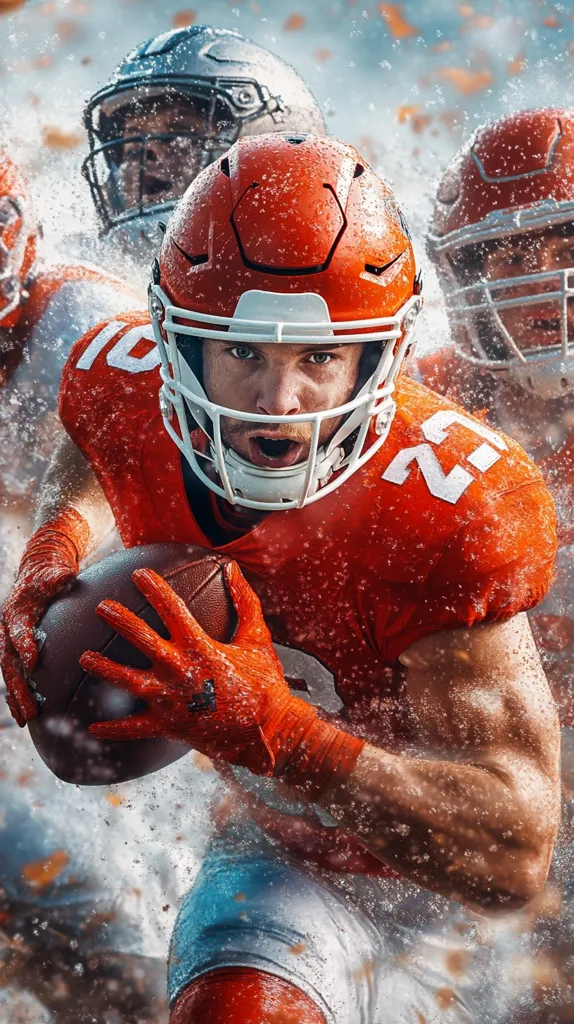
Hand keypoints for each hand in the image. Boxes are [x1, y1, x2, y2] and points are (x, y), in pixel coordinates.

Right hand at [0, 509, 89, 725]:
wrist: (36, 574)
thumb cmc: (49, 574)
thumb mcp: (53, 572)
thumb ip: (56, 577)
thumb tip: (64, 575)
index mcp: (15, 612)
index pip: (18, 631)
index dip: (25, 646)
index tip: (34, 663)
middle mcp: (7, 630)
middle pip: (10, 661)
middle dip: (19, 686)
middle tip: (31, 708)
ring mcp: (8, 642)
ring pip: (10, 673)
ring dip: (17, 696)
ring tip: (27, 718)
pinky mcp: (15, 650)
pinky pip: (13, 675)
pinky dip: (16, 695)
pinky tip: (24, 715)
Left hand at [82, 563, 363, 796]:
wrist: (268, 731)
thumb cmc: (265, 682)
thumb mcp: (258, 638)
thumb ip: (245, 601)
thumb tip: (233, 569)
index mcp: (201, 646)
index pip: (173, 608)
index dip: (154, 588)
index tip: (139, 574)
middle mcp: (180, 670)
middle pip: (142, 640)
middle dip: (121, 620)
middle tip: (101, 607)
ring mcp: (171, 700)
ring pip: (129, 682)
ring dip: (105, 669)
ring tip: (83, 658)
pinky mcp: (169, 726)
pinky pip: (135, 728)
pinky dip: (113, 728)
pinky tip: (92, 727)